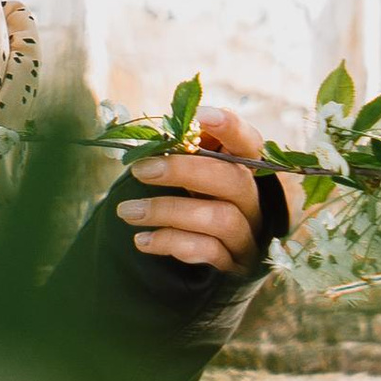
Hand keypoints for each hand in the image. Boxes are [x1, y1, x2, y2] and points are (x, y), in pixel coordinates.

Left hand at [116, 102, 270, 273]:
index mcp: (244, 170)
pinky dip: (171, 242)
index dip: (232, 128)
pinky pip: (207, 252)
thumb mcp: (192, 174)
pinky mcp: (234, 265)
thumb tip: (161, 134)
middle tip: (140, 170)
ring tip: (127, 211)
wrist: (203, 255)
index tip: (202, 115)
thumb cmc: (195, 201)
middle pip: (233, 180)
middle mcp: (253, 200)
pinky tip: (142, 240)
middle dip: (183, 171)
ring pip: (220, 218)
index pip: (249, 143)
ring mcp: (247, 235)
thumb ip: (185, 152)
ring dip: (168, 211)